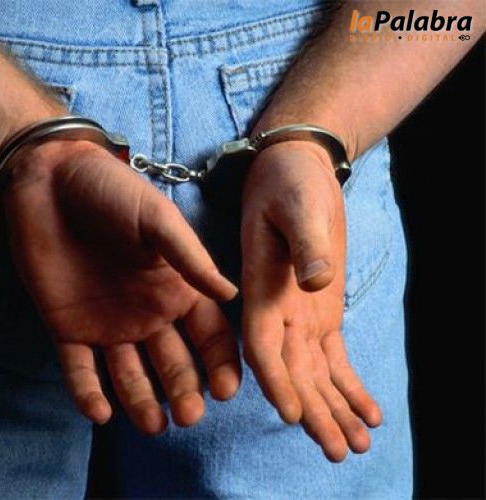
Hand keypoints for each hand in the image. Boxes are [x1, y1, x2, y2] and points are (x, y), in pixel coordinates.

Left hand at [1, 140, 240, 433]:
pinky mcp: (67, 328)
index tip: (226, 392)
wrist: (50, 181)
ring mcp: (107, 324)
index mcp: (175, 289)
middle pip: (174, 364)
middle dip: (184, 392)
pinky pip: (79, 370)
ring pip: (130, 374)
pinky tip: (100, 413)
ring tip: (153, 425)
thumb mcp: (158, 221)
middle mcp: (147, 313)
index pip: (209, 335)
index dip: (220, 364)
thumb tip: (233, 295)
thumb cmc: (111, 193)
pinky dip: (88, 393)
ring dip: (142, 402)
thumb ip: (191, 259)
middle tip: (188, 417)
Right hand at [240, 140, 381, 461]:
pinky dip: (348, 386)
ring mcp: (300, 314)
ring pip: (313, 373)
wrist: (295, 171)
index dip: (275, 380)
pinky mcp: (321, 313)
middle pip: (291, 372)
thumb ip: (305, 243)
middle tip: (336, 451)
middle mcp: (276, 310)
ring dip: (331, 409)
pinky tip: (367, 414)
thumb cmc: (289, 183)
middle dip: (312, 412)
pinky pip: (332, 358)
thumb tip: (317, 284)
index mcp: (260, 288)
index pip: (261, 345)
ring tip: (354, 446)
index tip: (293, 414)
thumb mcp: (297, 205)